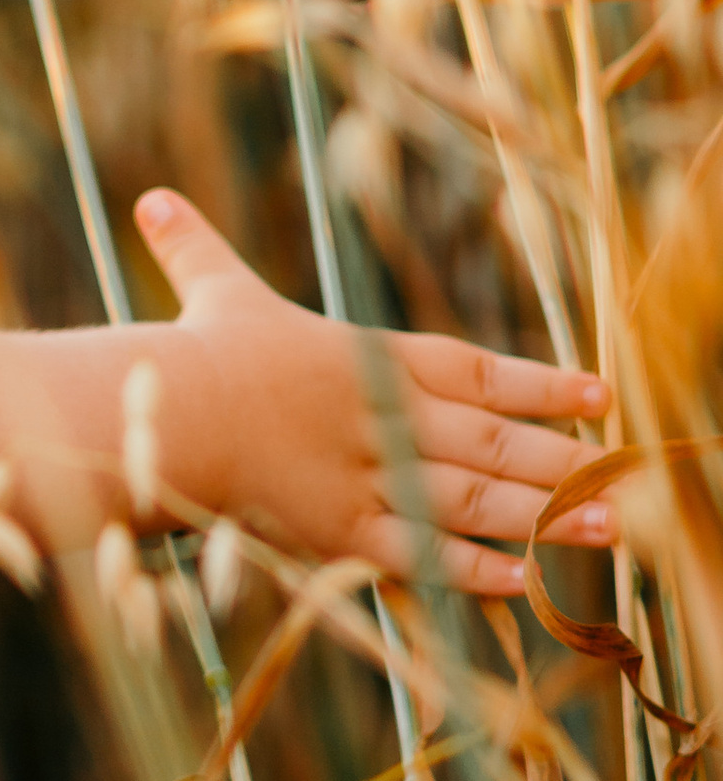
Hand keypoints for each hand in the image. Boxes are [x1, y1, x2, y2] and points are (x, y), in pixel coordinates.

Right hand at [134, 188, 611, 595]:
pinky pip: (425, 556)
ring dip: (549, 515)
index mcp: (374, 360)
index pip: (480, 370)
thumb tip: (151, 201)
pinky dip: (477, 568)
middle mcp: (392, 419)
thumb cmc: (195, 353)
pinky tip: (524, 580)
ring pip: (480, 501)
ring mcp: (375, 480)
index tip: (598, 394)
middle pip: (499, 442)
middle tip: (629, 474)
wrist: (176, 415)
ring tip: (610, 529)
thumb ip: (196, 249)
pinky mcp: (345, 535)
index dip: (543, 384)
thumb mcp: (212, 293)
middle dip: (566, 459)